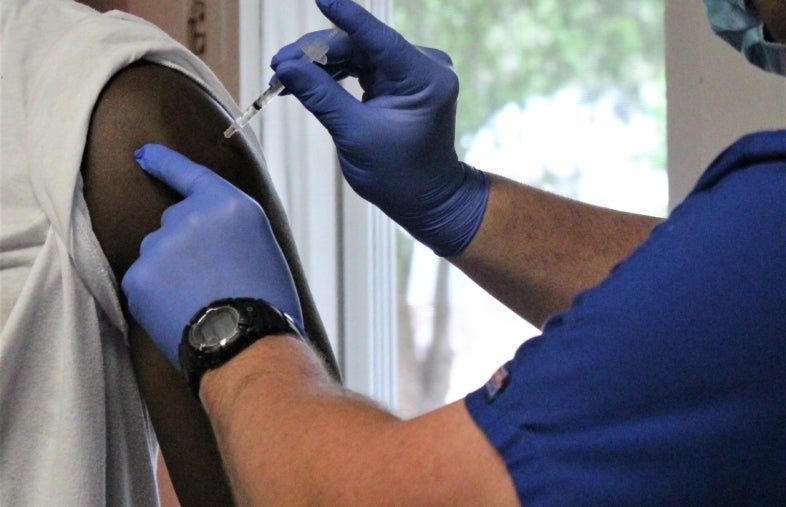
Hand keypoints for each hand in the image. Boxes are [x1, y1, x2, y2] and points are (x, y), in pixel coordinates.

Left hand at [121, 144, 302, 367]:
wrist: (248, 345)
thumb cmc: (267, 303)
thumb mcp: (262, 247)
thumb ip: (229, 228)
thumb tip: (205, 235)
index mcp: (229, 205)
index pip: (188, 174)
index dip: (163, 162)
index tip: (143, 154)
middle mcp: (191, 216)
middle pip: (175, 222)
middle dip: (186, 245)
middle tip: (212, 280)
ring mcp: (161, 245)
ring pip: (157, 253)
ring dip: (172, 271)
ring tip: (200, 301)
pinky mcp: (139, 276)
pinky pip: (143, 281)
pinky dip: (157, 296)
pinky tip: (181, 311)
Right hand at [272, 0, 488, 256]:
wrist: (425, 199)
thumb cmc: (398, 175)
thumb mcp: (354, 135)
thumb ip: (321, 96)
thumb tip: (286, 67)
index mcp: (425, 79)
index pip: (380, 38)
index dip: (347, 17)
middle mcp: (425, 68)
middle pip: (362, 45)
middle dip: (317, 54)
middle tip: (279, 66)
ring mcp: (414, 73)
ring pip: (358, 54)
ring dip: (321, 64)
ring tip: (283, 76)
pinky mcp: (401, 81)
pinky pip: (363, 67)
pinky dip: (334, 74)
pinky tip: (305, 80)